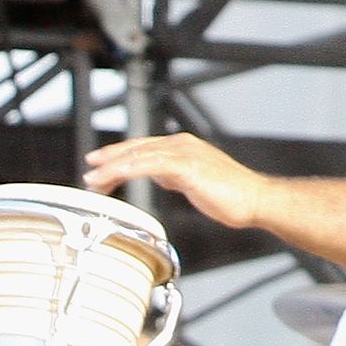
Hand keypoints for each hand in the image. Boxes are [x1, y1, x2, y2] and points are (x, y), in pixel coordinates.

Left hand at [85, 132, 274, 232]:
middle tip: (89, 169)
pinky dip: (131, 168)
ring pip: (140, 155)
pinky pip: (152, 165)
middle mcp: (182, 145)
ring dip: (114, 166)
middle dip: (110, 158)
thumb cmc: (231, 195)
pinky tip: (117, 176)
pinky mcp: (188, 167)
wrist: (255, 199)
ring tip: (95, 178)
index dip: (119, 154)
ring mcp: (185, 154)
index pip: (144, 147)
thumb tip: (159, 174)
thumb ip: (175, 174)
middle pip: (137, 148)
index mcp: (184, 147)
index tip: (100, 164)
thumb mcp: (195, 181)